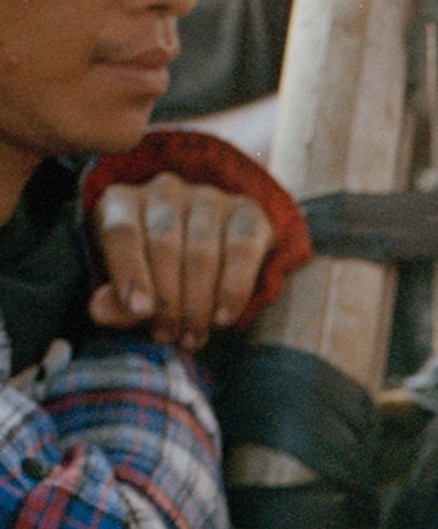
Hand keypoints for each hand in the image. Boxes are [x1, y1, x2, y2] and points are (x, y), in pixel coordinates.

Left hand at [89, 175, 275, 347]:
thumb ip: (116, 301)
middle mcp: (164, 192)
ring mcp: (208, 198)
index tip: (140, 311)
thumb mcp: (131, 285)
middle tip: (169, 337)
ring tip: (193, 336)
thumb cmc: (160, 272)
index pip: (122, 233)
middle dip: (168, 301)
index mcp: (123, 202)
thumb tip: (99, 312)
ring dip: (198, 305)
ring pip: (202, 254)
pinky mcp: (246, 212)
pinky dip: (233, 291)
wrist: (215, 255)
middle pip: (163, 246)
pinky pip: (241, 252)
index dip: (130, 273)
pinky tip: (223, 318)